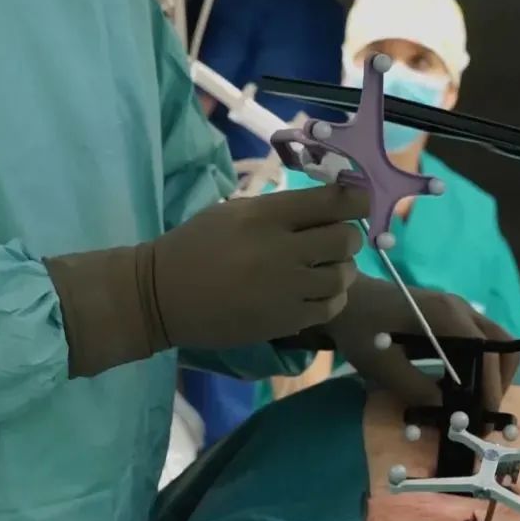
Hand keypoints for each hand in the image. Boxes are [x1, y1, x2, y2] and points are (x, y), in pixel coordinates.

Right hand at [152, 185, 366, 344]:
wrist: (161, 296)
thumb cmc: (196, 245)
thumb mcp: (234, 212)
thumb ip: (282, 208)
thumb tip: (330, 203)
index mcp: (266, 216)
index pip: (333, 201)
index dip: (356, 199)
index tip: (358, 201)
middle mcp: (281, 250)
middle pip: (346, 238)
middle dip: (348, 236)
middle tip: (335, 240)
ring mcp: (286, 289)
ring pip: (344, 275)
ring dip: (342, 269)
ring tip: (324, 268)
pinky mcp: (285, 321)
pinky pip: (331, 306)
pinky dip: (332, 297)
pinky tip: (317, 292)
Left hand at [326, 275, 519, 411]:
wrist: (344, 299)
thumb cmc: (361, 329)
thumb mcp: (383, 365)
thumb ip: (416, 389)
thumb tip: (448, 413)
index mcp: (446, 315)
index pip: (485, 352)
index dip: (490, 386)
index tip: (485, 415)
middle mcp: (459, 309)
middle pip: (501, 343)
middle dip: (499, 379)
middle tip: (485, 410)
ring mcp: (456, 309)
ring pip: (492, 341)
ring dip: (492, 372)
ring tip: (476, 402)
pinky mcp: (448, 316)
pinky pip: (477, 340)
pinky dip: (479, 364)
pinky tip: (462, 386)